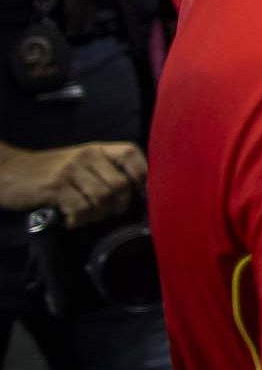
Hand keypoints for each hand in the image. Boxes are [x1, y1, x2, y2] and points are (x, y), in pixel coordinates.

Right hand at [0, 142, 146, 225]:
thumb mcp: (82, 163)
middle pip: (121, 185)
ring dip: (97, 215)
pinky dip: (79, 220)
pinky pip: (81, 208)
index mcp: (98, 149)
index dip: (141, 177)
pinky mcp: (56, 186)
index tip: (136, 195)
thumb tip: (138, 194)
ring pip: (103, 198)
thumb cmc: (51, 172)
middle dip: (117, 207)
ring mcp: (71, 170)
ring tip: (84, 216)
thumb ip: (106, 172)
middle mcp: (88, 156)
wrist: (10, 171)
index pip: (132, 155)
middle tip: (102, 213)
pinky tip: (69, 219)